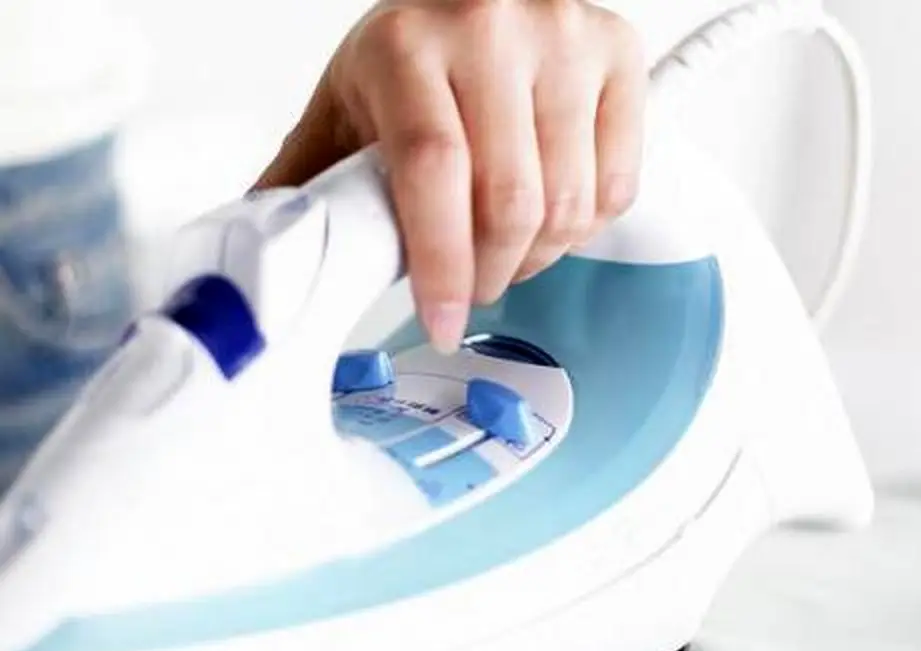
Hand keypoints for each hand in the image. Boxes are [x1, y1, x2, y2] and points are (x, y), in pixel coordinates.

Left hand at [255, 0, 646, 352]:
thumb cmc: (407, 58)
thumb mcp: (343, 112)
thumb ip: (307, 188)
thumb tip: (272, 269)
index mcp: (405, 43)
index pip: (434, 170)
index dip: (442, 265)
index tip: (443, 321)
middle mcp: (490, 25)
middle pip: (510, 200)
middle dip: (492, 274)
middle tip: (472, 289)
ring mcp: (562, 37)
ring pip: (569, 203)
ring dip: (539, 256)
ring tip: (508, 252)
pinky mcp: (616, 53)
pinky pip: (617, 185)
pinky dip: (585, 226)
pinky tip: (551, 213)